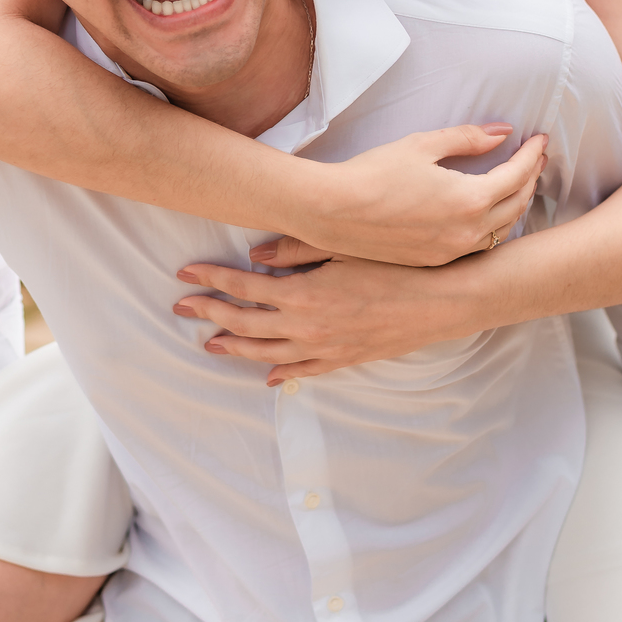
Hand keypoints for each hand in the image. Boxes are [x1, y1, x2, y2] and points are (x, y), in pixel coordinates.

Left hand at [174, 248, 465, 382]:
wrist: (440, 302)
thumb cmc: (395, 266)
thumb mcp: (344, 247)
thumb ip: (297, 249)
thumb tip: (256, 252)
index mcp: (302, 294)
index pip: (243, 286)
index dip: (210, 279)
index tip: (184, 274)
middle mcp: (305, 326)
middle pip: (244, 322)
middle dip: (209, 314)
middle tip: (181, 308)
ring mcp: (323, 348)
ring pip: (266, 352)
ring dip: (235, 347)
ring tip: (210, 343)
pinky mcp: (344, 360)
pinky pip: (303, 371)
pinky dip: (281, 372)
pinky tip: (268, 374)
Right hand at [294, 126, 546, 266]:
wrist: (332, 212)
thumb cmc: (373, 174)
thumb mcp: (423, 145)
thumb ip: (468, 138)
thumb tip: (502, 132)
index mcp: (470, 200)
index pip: (517, 175)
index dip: (532, 154)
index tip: (540, 139)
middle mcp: (467, 232)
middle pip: (517, 204)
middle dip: (530, 179)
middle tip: (534, 160)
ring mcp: (452, 252)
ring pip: (501, 230)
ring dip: (515, 205)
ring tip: (517, 185)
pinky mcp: (434, 262)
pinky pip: (477, 245)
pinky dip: (492, 226)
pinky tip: (486, 214)